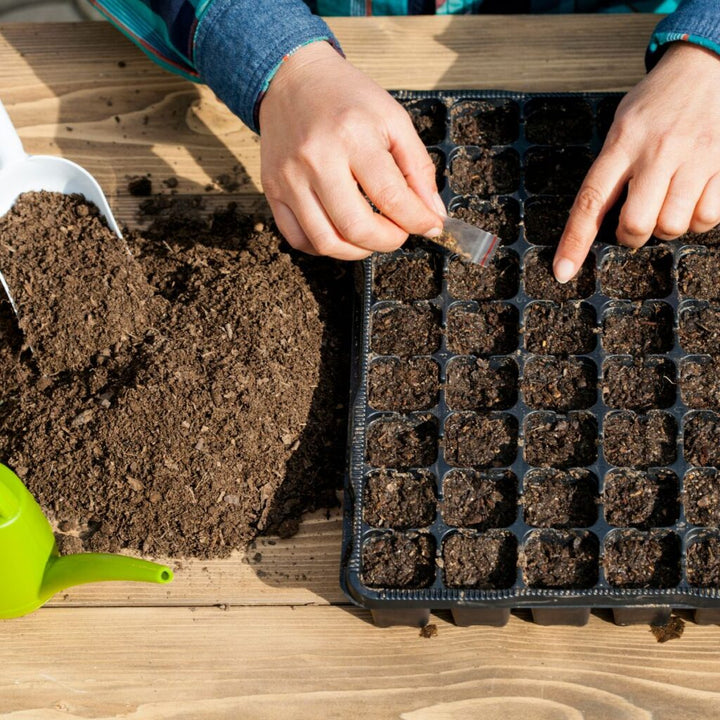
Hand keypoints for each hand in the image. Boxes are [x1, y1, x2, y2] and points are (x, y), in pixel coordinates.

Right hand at [258, 42, 444, 259]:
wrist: (292, 79)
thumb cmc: (346, 98)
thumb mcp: (393, 119)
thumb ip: (418, 168)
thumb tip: (432, 215)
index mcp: (353, 136)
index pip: (391, 197)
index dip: (417, 221)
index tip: (429, 226)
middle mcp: (316, 160)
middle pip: (356, 227)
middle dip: (388, 241)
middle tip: (399, 232)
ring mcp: (290, 178)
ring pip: (325, 241)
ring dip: (358, 250)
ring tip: (372, 235)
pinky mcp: (272, 190)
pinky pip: (298, 238)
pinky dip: (325, 246)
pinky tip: (341, 233)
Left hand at [554, 42, 719, 282]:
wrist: (708, 63)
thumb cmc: (659, 100)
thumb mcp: (622, 125)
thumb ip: (611, 168)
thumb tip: (597, 219)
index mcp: (622, 143)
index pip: (590, 201)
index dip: (574, 242)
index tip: (562, 271)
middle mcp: (657, 152)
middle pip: (635, 224)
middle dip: (632, 236)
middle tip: (636, 223)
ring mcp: (694, 158)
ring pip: (673, 226)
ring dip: (667, 227)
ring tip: (668, 203)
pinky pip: (708, 216)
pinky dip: (699, 219)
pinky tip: (694, 199)